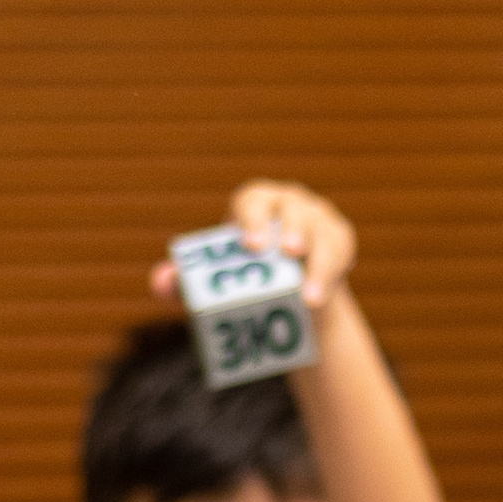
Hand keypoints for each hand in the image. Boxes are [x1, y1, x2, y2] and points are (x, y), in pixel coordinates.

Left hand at [149, 179, 357, 314]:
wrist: (289, 300)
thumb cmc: (243, 281)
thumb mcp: (213, 284)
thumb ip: (183, 284)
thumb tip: (161, 284)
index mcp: (254, 205)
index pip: (252, 201)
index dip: (253, 219)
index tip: (252, 245)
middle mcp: (288, 204)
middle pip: (292, 211)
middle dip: (292, 230)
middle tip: (288, 253)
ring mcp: (318, 219)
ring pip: (321, 235)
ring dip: (318, 265)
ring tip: (309, 298)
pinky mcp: (340, 239)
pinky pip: (340, 252)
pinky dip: (333, 274)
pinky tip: (322, 296)